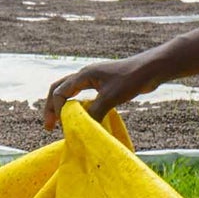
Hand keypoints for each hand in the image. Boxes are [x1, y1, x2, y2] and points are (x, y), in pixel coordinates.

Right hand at [42, 53, 161, 131]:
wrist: (151, 69)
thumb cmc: (131, 79)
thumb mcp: (111, 98)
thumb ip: (94, 111)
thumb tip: (82, 128)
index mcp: (83, 75)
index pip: (59, 92)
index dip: (56, 109)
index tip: (60, 126)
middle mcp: (85, 75)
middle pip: (58, 89)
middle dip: (51, 107)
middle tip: (48, 126)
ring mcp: (94, 79)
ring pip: (70, 91)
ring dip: (62, 106)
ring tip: (60, 123)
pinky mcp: (103, 84)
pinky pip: (83, 95)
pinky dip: (77, 106)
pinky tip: (81, 117)